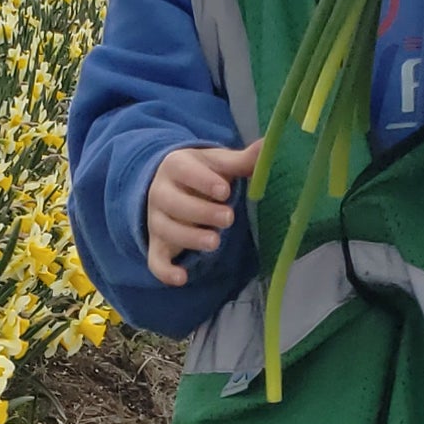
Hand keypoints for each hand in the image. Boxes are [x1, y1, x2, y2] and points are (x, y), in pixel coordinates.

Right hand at [145, 141, 257, 287]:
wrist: (170, 186)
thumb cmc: (201, 174)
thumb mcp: (218, 163)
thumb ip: (241, 160)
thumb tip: (268, 145)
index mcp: (175, 166)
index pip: (183, 171)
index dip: (202, 181)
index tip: (225, 191)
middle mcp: (160, 193)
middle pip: (173, 203)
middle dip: (200, 212)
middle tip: (228, 219)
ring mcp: (156, 220)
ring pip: (166, 230)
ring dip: (189, 238)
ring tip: (214, 243)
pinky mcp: (156, 244)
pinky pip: (155, 260)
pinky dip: (165, 271)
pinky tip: (182, 278)